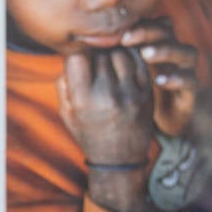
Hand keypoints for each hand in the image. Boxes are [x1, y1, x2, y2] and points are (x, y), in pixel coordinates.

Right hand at [57, 46, 154, 211]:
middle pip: (100, 52)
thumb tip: (73, 54)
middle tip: (95, 59)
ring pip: (121, 53)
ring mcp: (130, 94)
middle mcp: (107, 95)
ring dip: (113, 52)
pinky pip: (139, 63)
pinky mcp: (146, 94)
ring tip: (109, 60)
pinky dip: (130, 58)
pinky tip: (124, 63)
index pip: (77, 56)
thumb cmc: (89, 133)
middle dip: (95, 53)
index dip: (77, 55)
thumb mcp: (66, 113)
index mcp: (83, 100)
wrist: (120, 160)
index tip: (79, 62)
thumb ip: (64, 82)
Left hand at [118, 17, 200, 137]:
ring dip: (165, 50)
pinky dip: (176, 78)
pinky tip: (159, 81)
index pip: (150, 24)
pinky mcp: (190, 91)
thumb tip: (84, 44)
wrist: (154, 126)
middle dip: (147, 32)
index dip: (135, 24)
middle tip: (125, 38)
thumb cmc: (130, 96)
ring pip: (186, 52)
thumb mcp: (120, 75)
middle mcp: (173, 53)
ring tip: (145, 54)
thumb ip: (109, 59)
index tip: (114, 32)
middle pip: (168, 32)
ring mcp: (184, 70)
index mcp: (155, 45)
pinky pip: (190, 80)